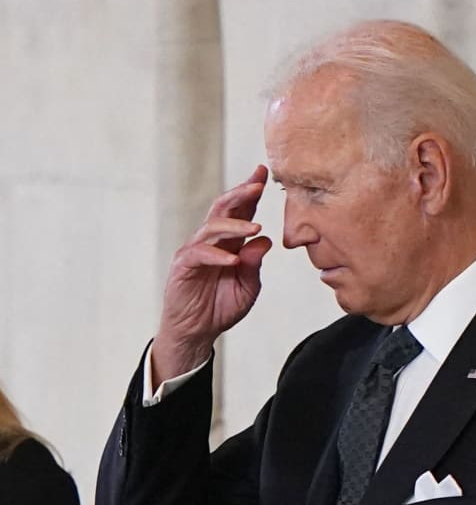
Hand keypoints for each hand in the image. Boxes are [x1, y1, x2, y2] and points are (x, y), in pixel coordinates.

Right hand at [151, 165, 273, 382]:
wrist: (197, 332)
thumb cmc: (221, 307)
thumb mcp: (247, 286)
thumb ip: (254, 264)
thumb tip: (263, 240)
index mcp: (229, 243)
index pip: (240, 211)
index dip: (251, 192)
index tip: (263, 172)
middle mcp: (211, 242)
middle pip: (223, 209)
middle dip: (241, 193)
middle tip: (258, 184)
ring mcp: (195, 252)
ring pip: (212, 228)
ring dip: (234, 225)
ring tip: (255, 227)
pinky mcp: (183, 267)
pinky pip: (199, 254)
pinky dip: (217, 255)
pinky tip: (232, 260)